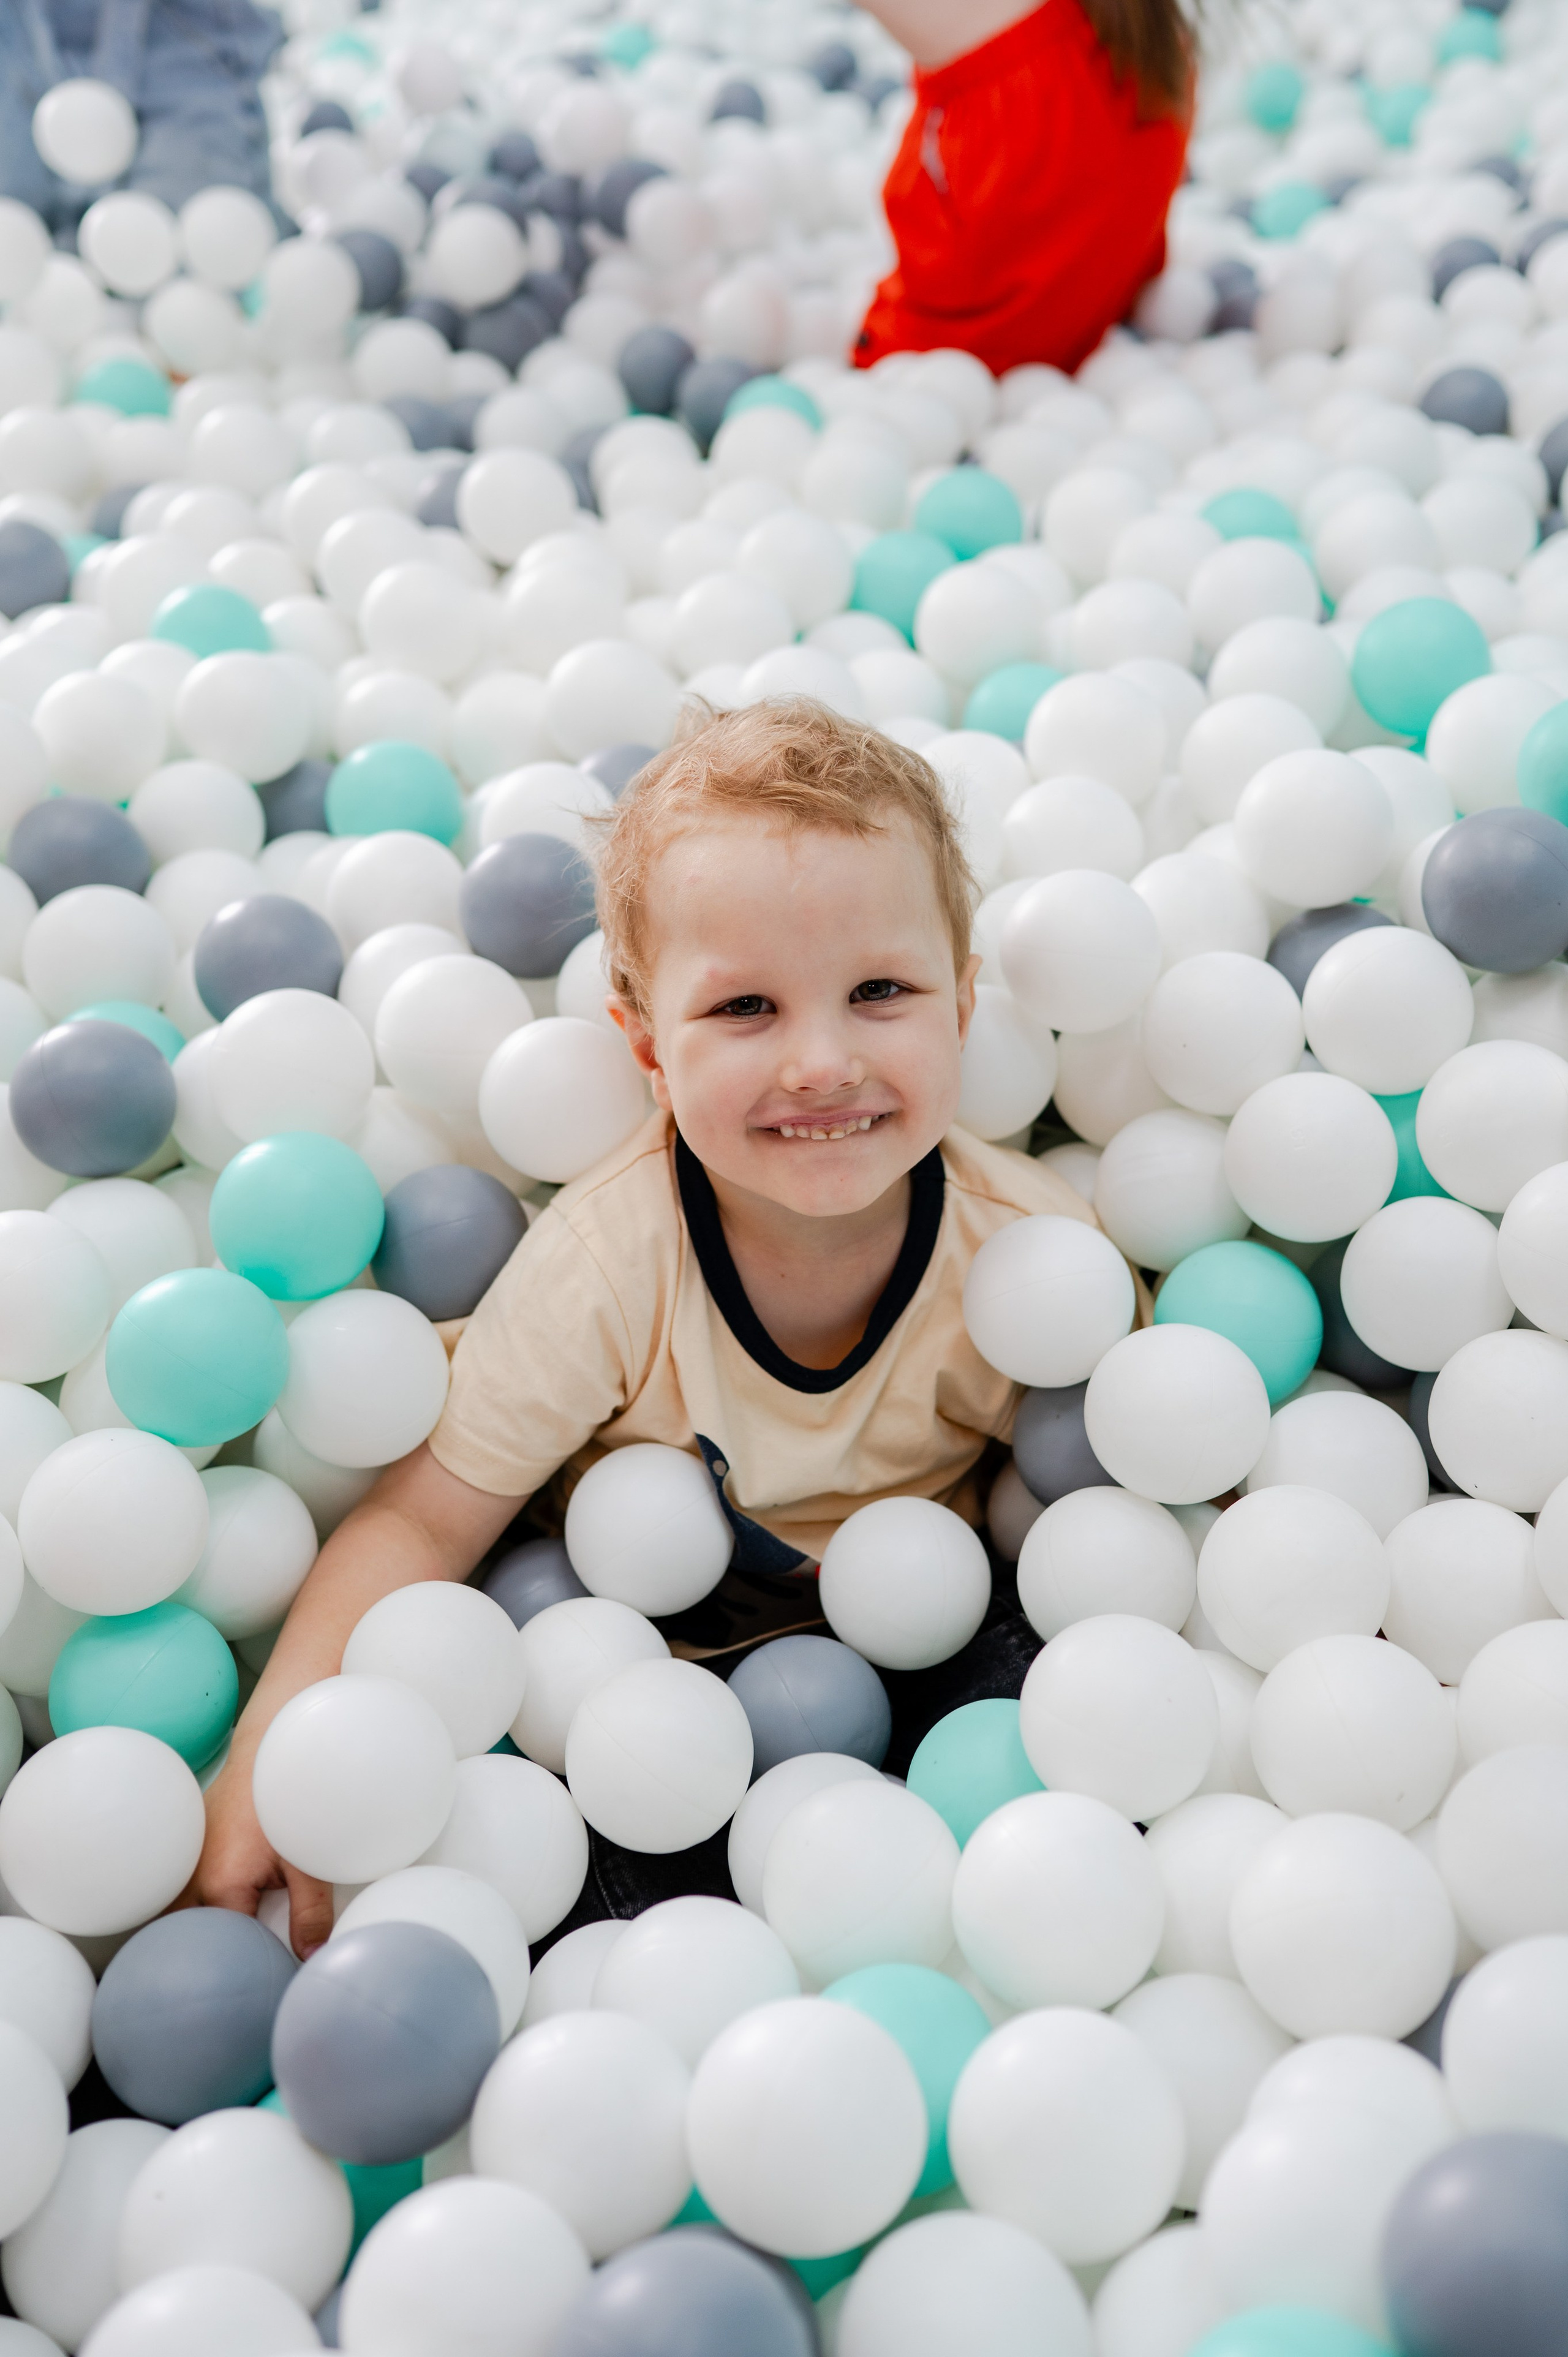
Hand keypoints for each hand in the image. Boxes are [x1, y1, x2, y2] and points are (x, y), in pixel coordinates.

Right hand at [191, 1757, 333, 1958]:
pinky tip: (201, 1919)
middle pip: (185, 1936)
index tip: (256, 1979)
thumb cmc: (289, 1805)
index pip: (221, 1950)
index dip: (241, 1967)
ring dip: (190, 1932)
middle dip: (201, 1957)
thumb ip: (311, 1912)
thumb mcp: (309, 1862)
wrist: (267, 1752)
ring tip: (207, 1953)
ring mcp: (183, 1862)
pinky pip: (173, 1892)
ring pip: (172, 1915)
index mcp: (221, 1886)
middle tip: (223, 1975)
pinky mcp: (185, 1850)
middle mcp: (191, 1877)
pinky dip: (184, 1910)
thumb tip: (313, 1958)